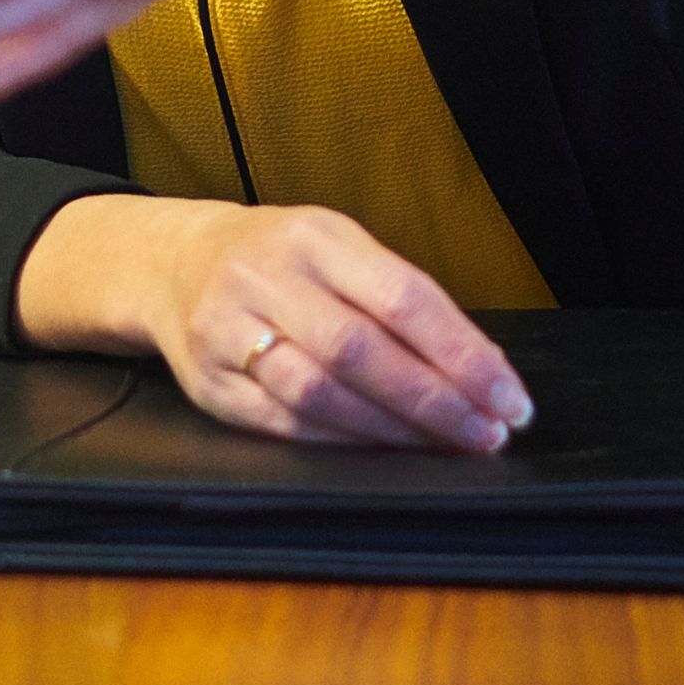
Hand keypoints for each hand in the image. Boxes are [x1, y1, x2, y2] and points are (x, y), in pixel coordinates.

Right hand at [34, 195, 532, 451]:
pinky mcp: (209, 383)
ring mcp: (226, 329)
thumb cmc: (280, 261)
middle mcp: (261, 275)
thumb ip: (398, 298)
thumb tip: (482, 372)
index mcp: (311, 234)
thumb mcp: (337, 249)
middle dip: (435, 402)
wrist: (173, 264)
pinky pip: (285, 424)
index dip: (463, 354)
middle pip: (357, 349)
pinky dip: (344, 443)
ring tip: (443, 445)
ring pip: (318, 393)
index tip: (510, 398)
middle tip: (486, 434)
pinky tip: (383, 449)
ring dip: (392, 430)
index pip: (400, 296)